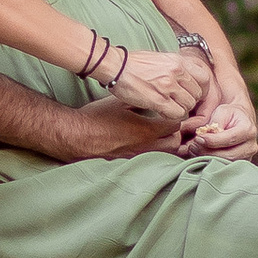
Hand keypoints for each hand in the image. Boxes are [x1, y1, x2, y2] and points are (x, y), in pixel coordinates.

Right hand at [51, 94, 181, 161]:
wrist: (77, 136)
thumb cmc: (96, 116)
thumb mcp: (121, 101)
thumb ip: (141, 100)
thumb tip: (154, 96)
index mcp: (147, 129)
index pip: (176, 125)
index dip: (180, 117)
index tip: (178, 110)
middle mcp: (146, 146)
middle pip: (176, 143)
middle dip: (178, 133)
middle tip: (176, 123)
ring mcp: (139, 156)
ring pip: (165, 154)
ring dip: (169, 144)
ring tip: (167, 134)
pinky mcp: (130, 161)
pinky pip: (152, 157)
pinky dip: (157, 150)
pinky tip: (150, 142)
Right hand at [113, 46, 207, 122]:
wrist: (115, 66)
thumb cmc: (132, 63)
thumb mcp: (160, 59)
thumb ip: (174, 68)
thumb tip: (183, 78)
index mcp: (178, 61)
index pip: (205, 78)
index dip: (200, 89)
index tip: (192, 94)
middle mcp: (177, 72)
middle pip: (197, 94)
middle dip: (190, 101)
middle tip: (178, 103)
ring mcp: (168, 86)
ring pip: (188, 105)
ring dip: (181, 110)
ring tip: (168, 108)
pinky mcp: (159, 100)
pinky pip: (177, 114)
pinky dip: (172, 117)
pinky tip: (162, 113)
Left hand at [175, 84, 257, 160]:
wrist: (239, 120)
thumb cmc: (229, 114)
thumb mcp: (222, 111)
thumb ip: (215, 122)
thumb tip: (204, 136)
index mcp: (248, 130)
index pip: (229, 139)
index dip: (212, 141)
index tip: (198, 138)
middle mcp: (251, 147)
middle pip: (227, 156)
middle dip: (207, 152)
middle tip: (192, 145)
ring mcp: (246, 158)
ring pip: (224, 164)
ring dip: (206, 158)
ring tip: (194, 149)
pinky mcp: (238, 165)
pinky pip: (223, 167)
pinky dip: (209, 163)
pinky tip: (199, 154)